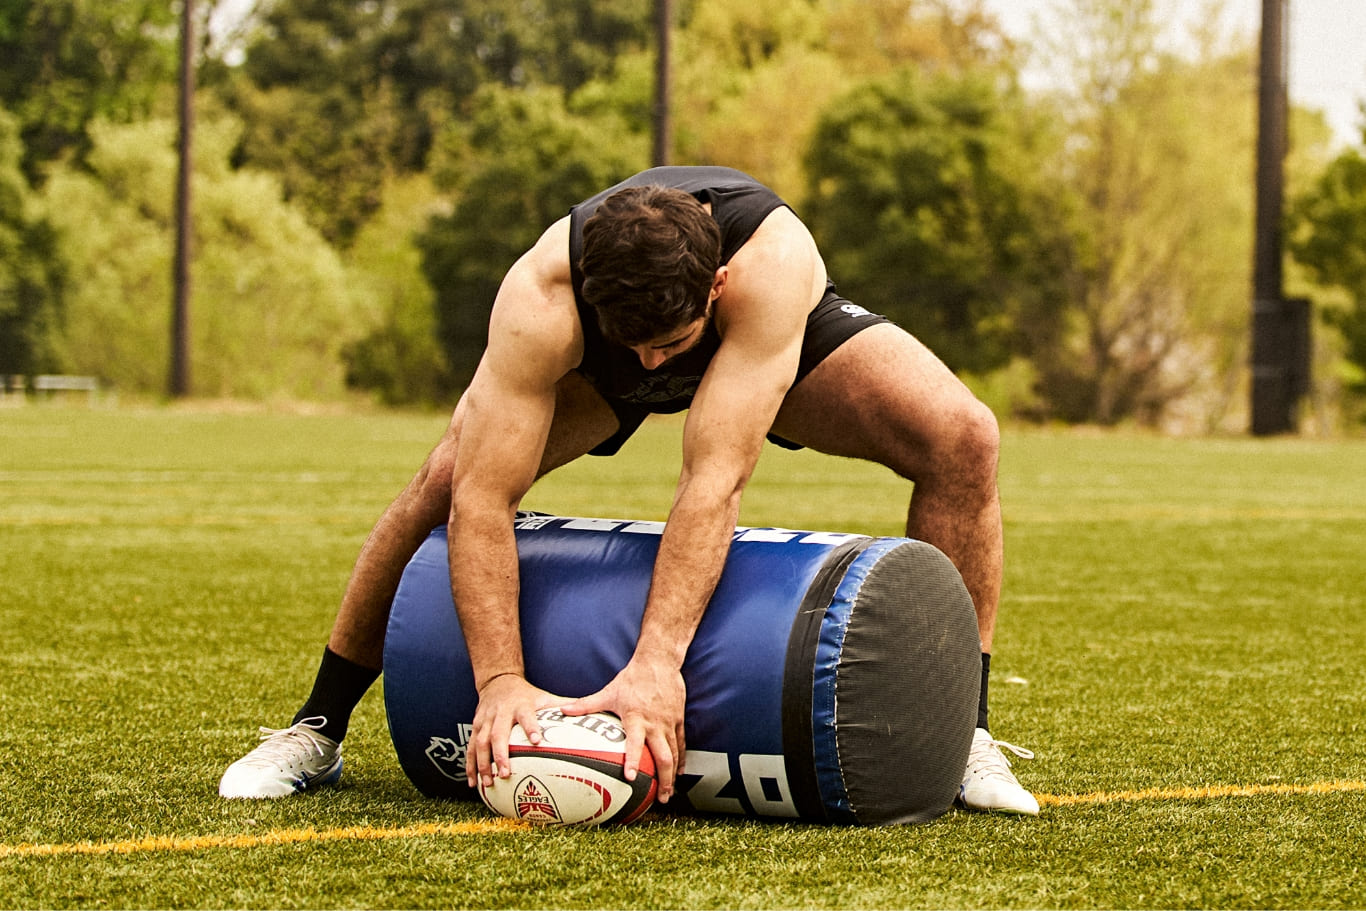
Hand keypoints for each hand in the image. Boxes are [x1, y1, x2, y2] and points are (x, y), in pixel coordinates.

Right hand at [465, 674, 564, 788]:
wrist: (497, 680)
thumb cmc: (526, 694)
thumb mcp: (544, 697)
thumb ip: (564, 707)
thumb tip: (590, 715)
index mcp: (521, 705)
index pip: (527, 716)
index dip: (531, 727)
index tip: (537, 741)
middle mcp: (501, 712)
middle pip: (498, 733)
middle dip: (500, 754)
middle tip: (505, 773)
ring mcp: (485, 720)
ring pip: (480, 742)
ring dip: (483, 763)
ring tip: (489, 782)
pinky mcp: (475, 727)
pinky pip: (470, 748)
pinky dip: (470, 766)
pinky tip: (473, 783)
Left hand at [561, 656, 686, 802]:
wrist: (659, 662)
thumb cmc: (632, 678)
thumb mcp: (608, 692)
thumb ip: (586, 704)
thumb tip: (563, 710)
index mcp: (636, 718)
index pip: (635, 743)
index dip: (632, 760)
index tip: (630, 777)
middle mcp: (654, 724)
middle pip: (663, 756)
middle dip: (663, 779)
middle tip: (660, 798)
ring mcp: (669, 723)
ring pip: (674, 753)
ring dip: (672, 775)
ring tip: (669, 794)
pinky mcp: (678, 720)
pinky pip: (681, 744)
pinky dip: (680, 760)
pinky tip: (678, 774)